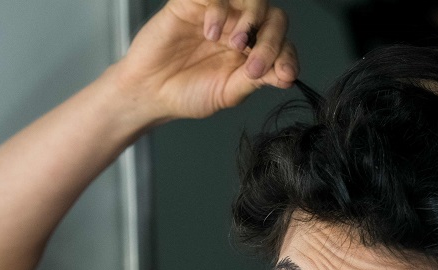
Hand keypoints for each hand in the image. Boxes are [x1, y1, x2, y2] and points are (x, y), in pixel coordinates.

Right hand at [112, 0, 298, 120]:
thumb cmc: (185, 93)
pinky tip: (209, 32)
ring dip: (251, 20)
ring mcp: (220, 14)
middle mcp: (240, 29)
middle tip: (255, 66)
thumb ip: (256, 80)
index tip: (285, 74)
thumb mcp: (227, 93)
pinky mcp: (194, 3)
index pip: (282, 43)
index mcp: (251, 51)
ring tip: (235, 45)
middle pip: (273, 17)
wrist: (149, 92)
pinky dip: (219, 10)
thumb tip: (288, 75)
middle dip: (271, 41)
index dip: (287, 56)